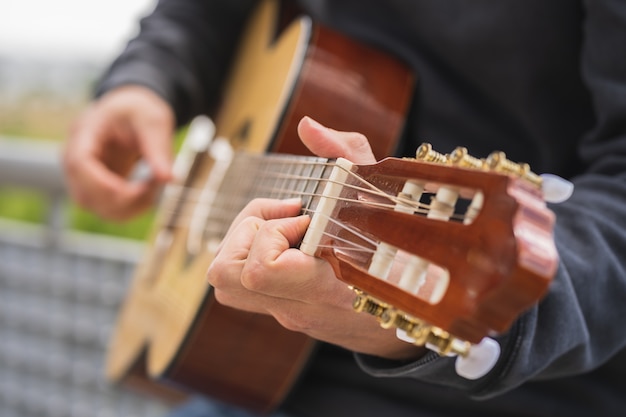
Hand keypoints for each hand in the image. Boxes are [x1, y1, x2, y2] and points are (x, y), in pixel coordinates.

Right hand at [63, 85, 174, 220]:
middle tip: (156, 185)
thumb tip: (168, 179)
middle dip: (124, 200)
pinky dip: (130, 208)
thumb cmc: (140, 110)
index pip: (79, 163)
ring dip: (128, 208)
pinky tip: (148, 193)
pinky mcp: (95, 187)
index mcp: (85, 130)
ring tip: (155, 188)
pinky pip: (106, 208)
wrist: (133, 110)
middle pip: (84, 194)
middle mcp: (74, 156)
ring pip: (95, 207)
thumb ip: (158, 148)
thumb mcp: (154, 120)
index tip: (138, 190)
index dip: (104, 184)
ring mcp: (82, 174)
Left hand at [207, 116, 424, 359]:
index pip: (259, 271)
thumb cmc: (408, 250)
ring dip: (244, 245)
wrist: (422, 315)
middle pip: (224, 277)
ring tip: (283, 227)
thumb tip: (307, 126)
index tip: (306, 215)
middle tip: (284, 218)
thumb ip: (346, 155)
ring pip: (225, 285)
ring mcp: (290, 314)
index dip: (272, 232)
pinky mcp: (286, 311)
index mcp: (328, 288)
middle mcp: (301, 307)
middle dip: (245, 233)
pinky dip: (256, 255)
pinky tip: (292, 242)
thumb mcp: (388, 194)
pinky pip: (246, 287)